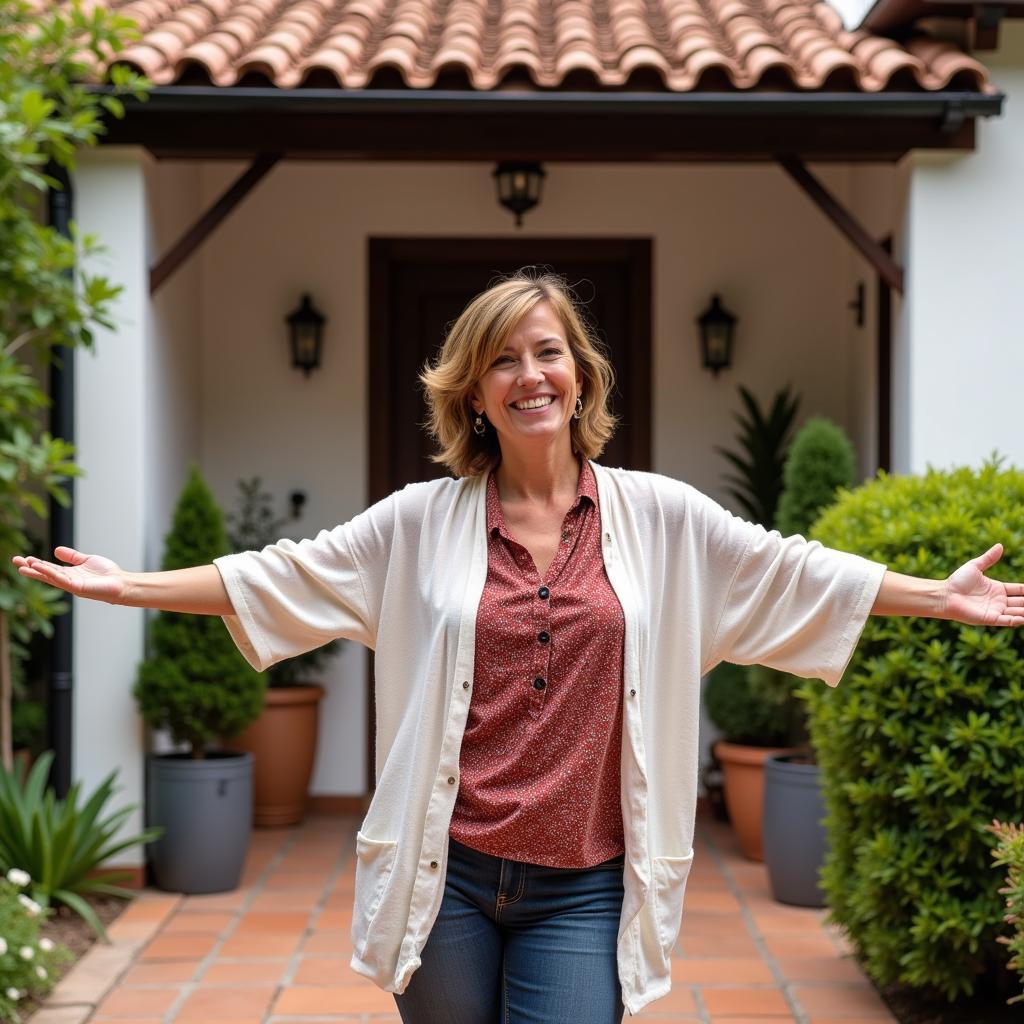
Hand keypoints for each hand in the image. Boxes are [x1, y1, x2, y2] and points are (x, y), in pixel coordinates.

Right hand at [11, 547, 127, 604]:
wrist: (121, 583)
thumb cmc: (106, 574)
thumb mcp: (86, 560)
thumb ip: (72, 556)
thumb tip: (55, 550)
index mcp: (69, 574)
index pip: (48, 568)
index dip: (36, 563)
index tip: (23, 558)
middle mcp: (67, 580)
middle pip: (45, 574)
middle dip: (29, 568)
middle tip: (14, 561)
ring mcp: (71, 585)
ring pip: (50, 577)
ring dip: (36, 571)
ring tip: (22, 565)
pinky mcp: (77, 588)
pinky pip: (60, 579)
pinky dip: (49, 573)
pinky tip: (39, 567)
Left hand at [944, 544, 1023, 625]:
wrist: (945, 594)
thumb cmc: (957, 581)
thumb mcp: (975, 567)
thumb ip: (988, 558)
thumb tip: (1000, 545)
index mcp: (998, 589)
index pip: (1019, 590)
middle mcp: (999, 600)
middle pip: (1021, 602)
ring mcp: (995, 610)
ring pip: (1017, 612)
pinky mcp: (989, 618)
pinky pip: (1006, 621)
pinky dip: (1016, 620)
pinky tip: (1023, 618)